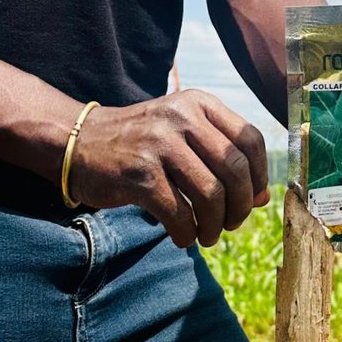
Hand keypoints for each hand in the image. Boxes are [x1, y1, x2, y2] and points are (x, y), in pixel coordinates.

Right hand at [66, 91, 269, 247]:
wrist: (79, 142)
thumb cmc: (140, 144)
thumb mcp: (184, 136)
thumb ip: (223, 160)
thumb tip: (263, 199)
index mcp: (199, 103)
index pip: (250, 140)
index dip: (258, 177)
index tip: (251, 200)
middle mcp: (181, 117)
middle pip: (234, 169)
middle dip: (239, 206)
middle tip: (229, 224)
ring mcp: (159, 143)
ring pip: (210, 194)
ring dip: (214, 225)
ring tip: (206, 234)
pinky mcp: (139, 173)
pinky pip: (179, 213)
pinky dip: (187, 233)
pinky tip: (183, 237)